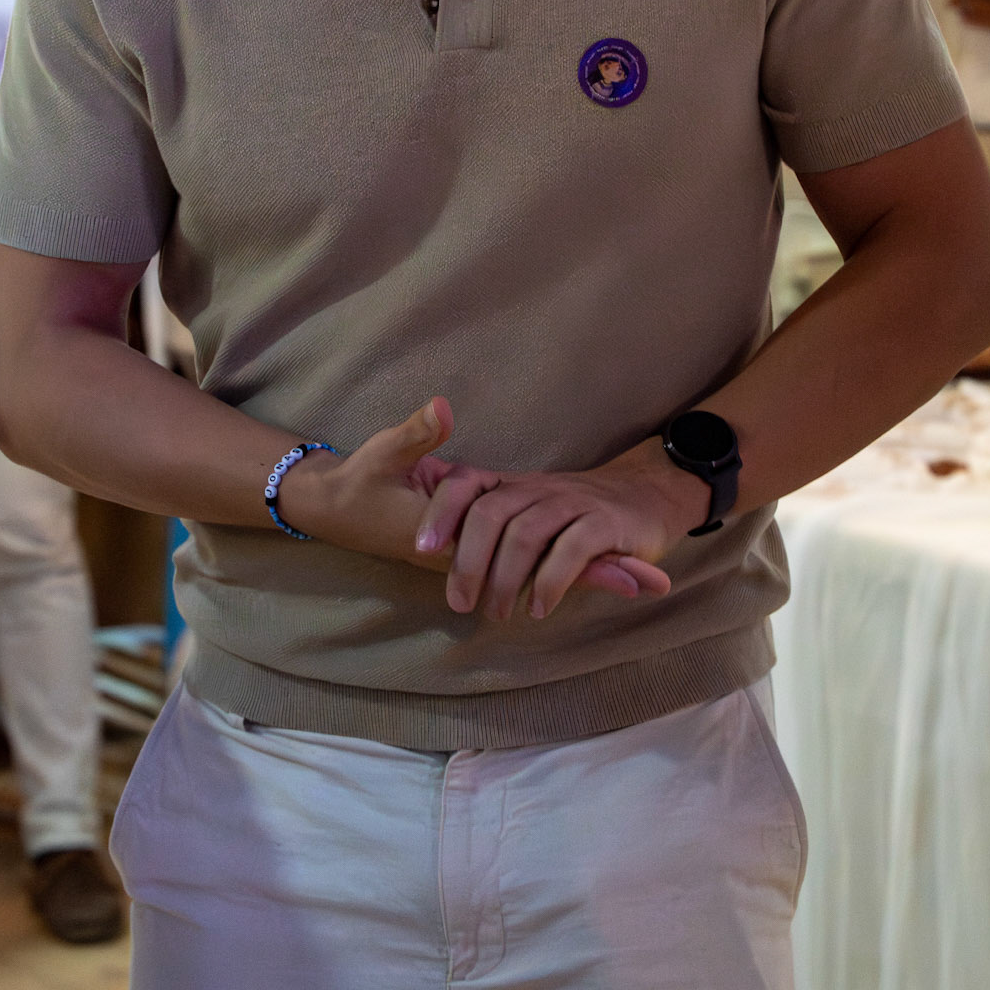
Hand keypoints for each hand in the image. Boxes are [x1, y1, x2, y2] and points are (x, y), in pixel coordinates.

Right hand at [280, 400, 675, 606]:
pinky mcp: (471, 546)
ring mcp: (474, 554)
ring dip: (586, 572)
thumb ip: (415, 434)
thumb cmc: (358, 485)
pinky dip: (558, 561)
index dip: (585, 564)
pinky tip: (590, 557)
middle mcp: (473, 556)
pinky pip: (525, 558)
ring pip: (540, 569)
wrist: (334, 509)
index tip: (632, 570)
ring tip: (643, 576)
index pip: (534, 556)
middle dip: (601, 573)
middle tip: (654, 579)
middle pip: (548, 571)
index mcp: (457, 540)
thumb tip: (444, 409)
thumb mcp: (381, 456)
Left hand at [416, 436, 699, 621]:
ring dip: (506, 578)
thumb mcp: (529, 513)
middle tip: (459, 603)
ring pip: (526, 533)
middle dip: (468, 561)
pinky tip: (539, 607)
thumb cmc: (574, 516)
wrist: (647, 495)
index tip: (421, 549)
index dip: (441, 512)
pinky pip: (572, 549)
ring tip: (496, 613)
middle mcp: (538, 487)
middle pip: (490, 513)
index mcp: (512, 484)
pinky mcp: (607, 524)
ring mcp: (573, 503)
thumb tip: (421, 545)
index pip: (466, 483)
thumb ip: (488, 528)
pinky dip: (551, 581)